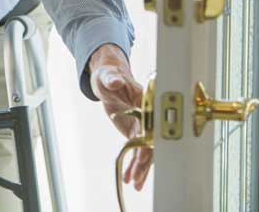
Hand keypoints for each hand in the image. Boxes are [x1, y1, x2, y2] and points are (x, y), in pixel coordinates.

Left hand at [88, 44, 153, 190]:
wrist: (108, 77)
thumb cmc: (108, 74)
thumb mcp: (107, 76)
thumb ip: (112, 79)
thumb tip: (115, 81)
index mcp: (145, 100)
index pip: (151, 123)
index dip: (148, 140)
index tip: (144, 156)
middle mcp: (149, 114)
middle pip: (151, 140)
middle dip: (145, 161)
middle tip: (137, 178)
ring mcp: (144, 123)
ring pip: (146, 148)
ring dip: (142, 167)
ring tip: (135, 184)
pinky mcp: (137, 130)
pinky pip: (139, 149)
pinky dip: (136, 163)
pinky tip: (130, 176)